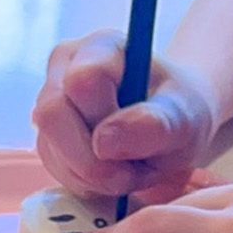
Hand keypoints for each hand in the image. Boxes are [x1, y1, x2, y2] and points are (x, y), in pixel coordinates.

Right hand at [33, 33, 216, 201]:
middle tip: (128, 174)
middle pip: (51, 114)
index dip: (104, 120)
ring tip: (128, 172)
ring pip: (48, 147)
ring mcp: (51, 102)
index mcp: (101, 47)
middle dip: (90, 159)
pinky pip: (53, 168)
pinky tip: (111, 176)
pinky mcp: (48, 137)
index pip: (82, 82)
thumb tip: (104, 142)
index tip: (138, 143)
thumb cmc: (182, 115)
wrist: (176, 130)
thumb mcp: (185, 119)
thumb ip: (154, 125)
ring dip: (91, 176)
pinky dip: (84, 184)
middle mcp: (66, 67)